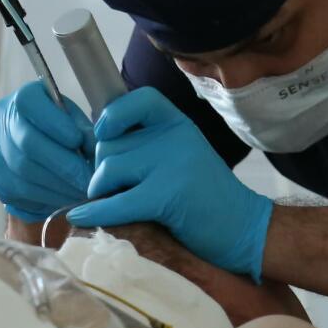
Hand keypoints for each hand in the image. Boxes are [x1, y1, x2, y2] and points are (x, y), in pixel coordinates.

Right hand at [0, 82, 96, 221]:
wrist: (35, 145)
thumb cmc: (61, 127)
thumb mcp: (74, 119)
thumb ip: (82, 129)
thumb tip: (94, 150)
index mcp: (22, 98)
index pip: (30, 105)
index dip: (54, 124)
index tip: (78, 141)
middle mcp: (0, 122)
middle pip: (27, 144)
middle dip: (62, 165)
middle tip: (88, 180)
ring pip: (23, 173)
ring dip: (57, 187)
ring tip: (82, 192)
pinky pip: (21, 193)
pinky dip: (48, 199)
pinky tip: (67, 200)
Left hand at [68, 87, 272, 280]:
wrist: (245, 228)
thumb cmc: (207, 199)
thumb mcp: (183, 156)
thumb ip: (149, 145)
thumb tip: (96, 145)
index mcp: (179, 124)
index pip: (139, 99)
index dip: (113, 114)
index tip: (105, 134)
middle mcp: (175, 137)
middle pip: (111, 144)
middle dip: (102, 170)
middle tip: (113, 189)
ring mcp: (173, 165)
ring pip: (108, 170)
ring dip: (100, 192)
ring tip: (113, 205)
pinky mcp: (167, 196)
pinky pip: (116, 202)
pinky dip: (95, 213)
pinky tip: (82, 218)